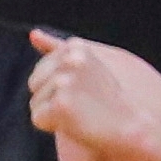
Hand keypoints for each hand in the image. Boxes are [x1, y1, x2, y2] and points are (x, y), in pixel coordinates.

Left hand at [27, 29, 160, 160]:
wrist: (128, 126)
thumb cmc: (104, 98)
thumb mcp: (83, 65)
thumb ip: (56, 48)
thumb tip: (32, 34)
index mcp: (75, 46)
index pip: (40, 70)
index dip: (58, 86)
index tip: (84, 89)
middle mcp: (70, 59)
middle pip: (34, 84)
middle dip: (51, 97)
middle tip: (81, 102)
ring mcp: (65, 80)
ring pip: (35, 103)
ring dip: (52, 112)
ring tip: (80, 111)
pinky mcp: (61, 103)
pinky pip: (38, 118)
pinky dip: (51, 125)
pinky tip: (75, 122)